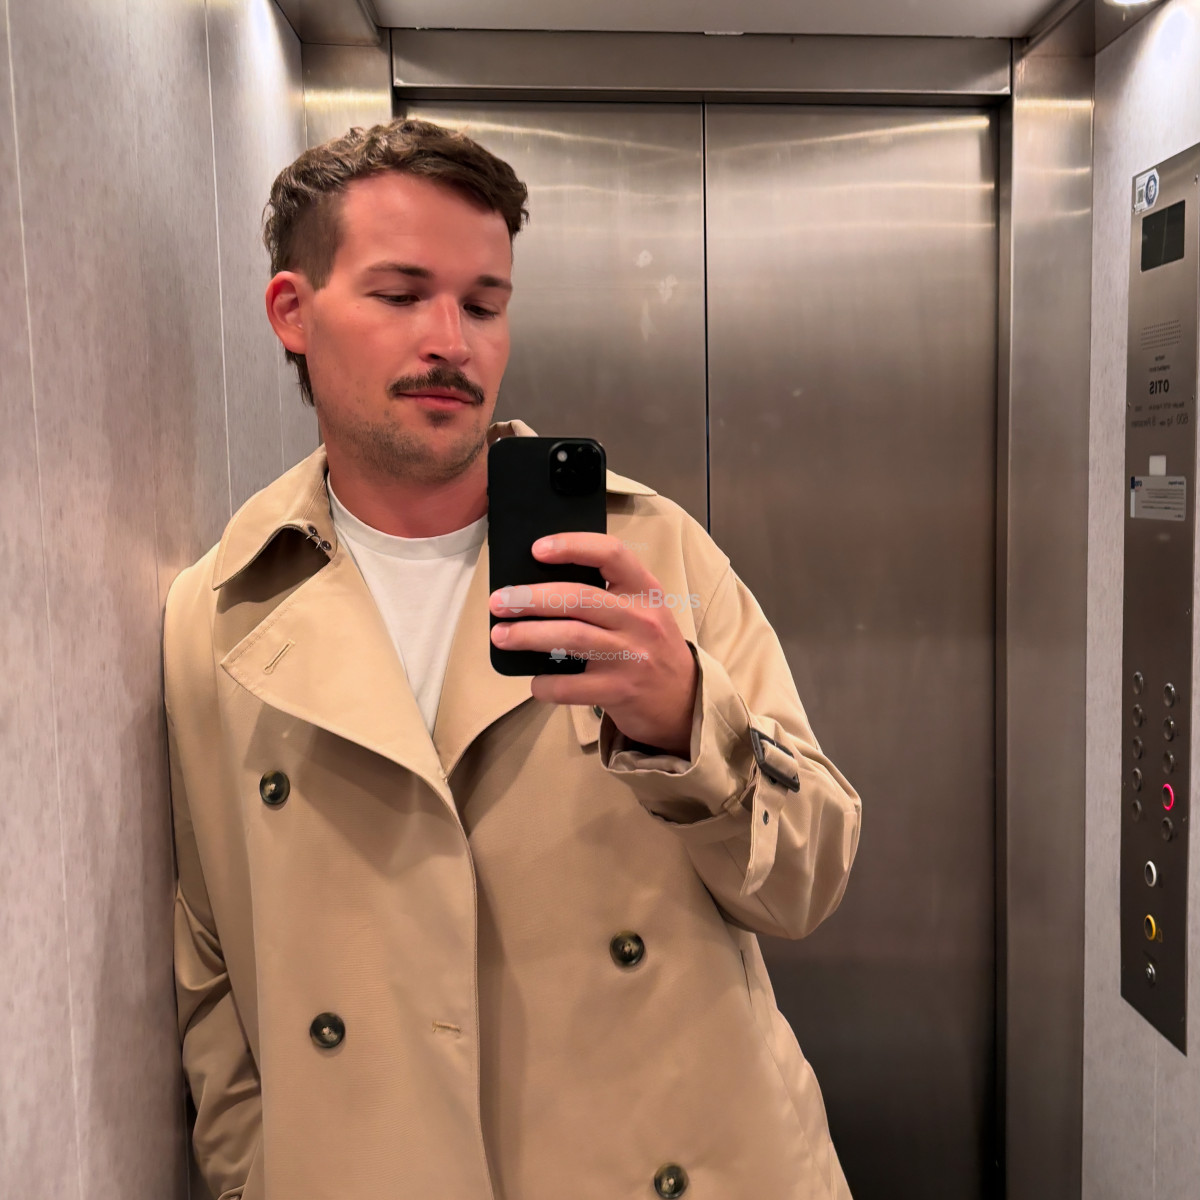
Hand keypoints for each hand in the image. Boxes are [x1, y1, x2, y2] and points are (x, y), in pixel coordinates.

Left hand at [489, 533, 698, 756]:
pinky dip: (547, 684)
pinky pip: (572, 686)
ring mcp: (632, 656)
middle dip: (531, 597)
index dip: (572, 546)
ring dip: (528, 635)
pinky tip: (535, 682)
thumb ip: (606, 595)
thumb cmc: (651, 648)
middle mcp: (640, 619)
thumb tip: (539, 586)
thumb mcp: (643, 610)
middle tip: (500, 601)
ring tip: (501, 635)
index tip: (537, 549)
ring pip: (571, 637)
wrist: (684, 700)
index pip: (611, 554)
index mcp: (645, 590)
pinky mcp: (621, 691)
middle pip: (579, 598)